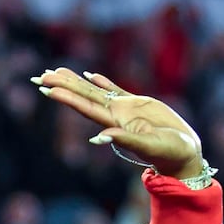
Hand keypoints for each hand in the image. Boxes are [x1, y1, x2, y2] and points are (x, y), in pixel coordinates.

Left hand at [32, 69, 203, 178]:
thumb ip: (125, 139)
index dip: (66, 97)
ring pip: (94, 91)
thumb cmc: (168, 153)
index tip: (46, 88)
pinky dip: (102, 82)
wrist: (184, 153)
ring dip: (75, 81)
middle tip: (39, 76)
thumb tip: (99, 138)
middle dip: (61, 85)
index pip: (85, 107)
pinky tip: (91, 76)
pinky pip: (115, 90)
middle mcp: (115, 116)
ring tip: (56, 71)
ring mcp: (125, 110)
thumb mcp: (147, 146)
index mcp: (115, 124)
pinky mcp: (138, 105)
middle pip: (82, 97)